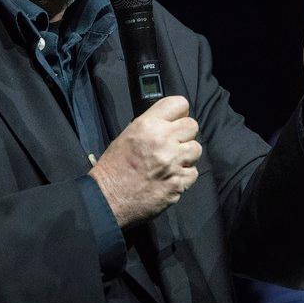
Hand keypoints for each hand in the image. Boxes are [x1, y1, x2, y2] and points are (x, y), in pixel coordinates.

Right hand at [89, 96, 201, 227]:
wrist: (107, 199)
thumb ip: (152, 125)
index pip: (179, 104)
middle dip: (184, 134)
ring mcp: (173, 163)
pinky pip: (193, 172)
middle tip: (173, 143)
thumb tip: (170, 122)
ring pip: (196, 149)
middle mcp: (163, 141)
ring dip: (186, 155)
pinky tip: (170, 176)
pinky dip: (184, 175)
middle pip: (192, 126)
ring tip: (172, 161)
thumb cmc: (113, 167)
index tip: (175, 120)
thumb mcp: (127, 135)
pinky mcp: (178, 183)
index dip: (179, 112)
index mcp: (148, 125)